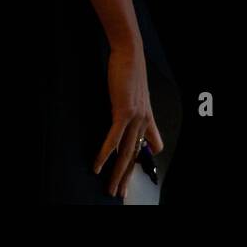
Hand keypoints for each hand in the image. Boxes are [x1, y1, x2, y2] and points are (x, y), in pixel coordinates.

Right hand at [92, 41, 163, 199]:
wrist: (129, 53)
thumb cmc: (131, 70)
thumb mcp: (139, 94)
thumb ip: (139, 111)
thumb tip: (136, 124)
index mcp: (148, 118)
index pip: (148, 147)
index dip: (141, 161)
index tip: (132, 174)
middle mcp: (144, 121)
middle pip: (135, 156)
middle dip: (127, 177)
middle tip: (119, 193)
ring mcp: (135, 117)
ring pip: (125, 152)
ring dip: (117, 173)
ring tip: (110, 188)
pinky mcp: (123, 112)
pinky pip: (113, 138)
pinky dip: (105, 154)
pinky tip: (98, 165)